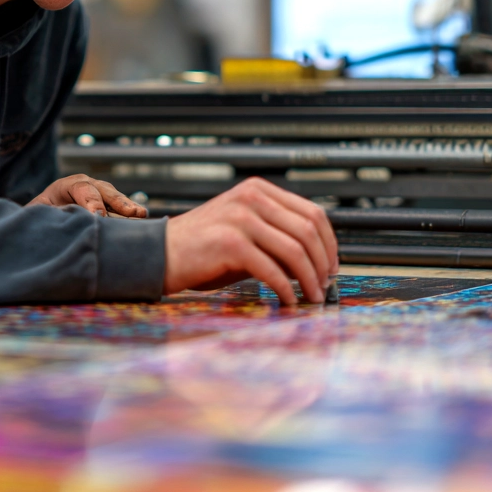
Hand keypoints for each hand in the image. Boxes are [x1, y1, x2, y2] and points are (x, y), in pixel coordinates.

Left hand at [27, 175, 147, 217]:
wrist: (43, 218)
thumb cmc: (39, 215)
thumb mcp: (38, 213)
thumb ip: (48, 214)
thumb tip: (61, 220)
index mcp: (67, 185)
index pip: (82, 188)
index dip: (91, 201)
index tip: (98, 217)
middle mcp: (86, 185)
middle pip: (103, 190)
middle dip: (117, 202)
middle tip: (130, 214)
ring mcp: (99, 194)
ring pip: (115, 198)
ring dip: (128, 207)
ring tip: (141, 215)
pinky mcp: (107, 206)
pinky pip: (120, 209)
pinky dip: (130, 214)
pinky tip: (143, 220)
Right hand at [164, 177, 337, 304]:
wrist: (158, 254)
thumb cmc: (202, 249)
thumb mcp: (243, 231)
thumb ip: (275, 236)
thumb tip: (317, 261)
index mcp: (257, 190)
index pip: (312, 212)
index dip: (329, 242)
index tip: (332, 265)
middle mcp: (250, 197)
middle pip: (308, 230)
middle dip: (324, 263)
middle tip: (326, 285)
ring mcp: (240, 218)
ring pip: (295, 250)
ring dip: (310, 279)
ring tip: (313, 297)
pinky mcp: (230, 243)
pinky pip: (272, 269)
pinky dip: (286, 289)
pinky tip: (288, 300)